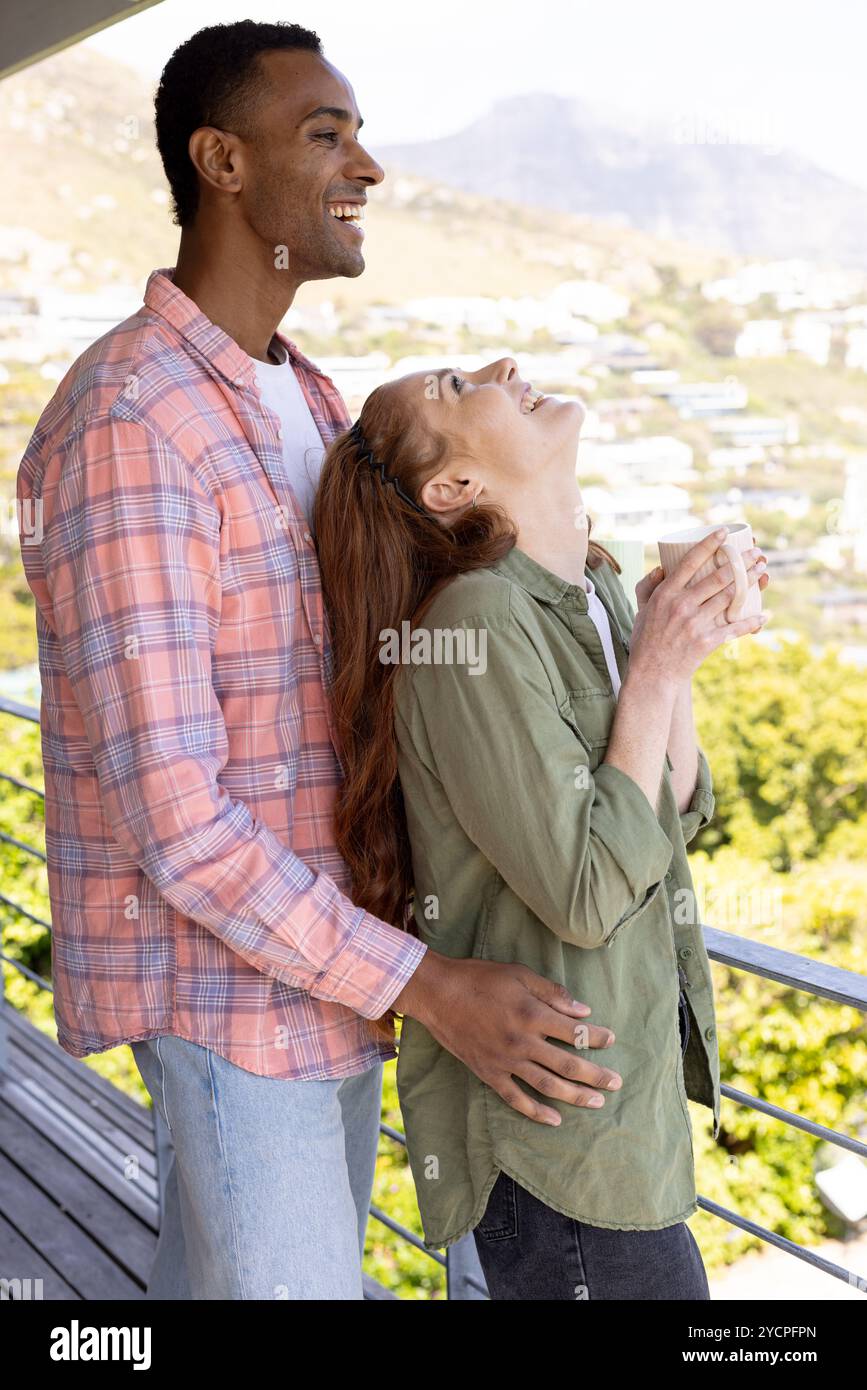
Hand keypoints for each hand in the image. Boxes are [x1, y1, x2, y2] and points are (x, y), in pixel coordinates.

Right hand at [393, 951, 619, 1125]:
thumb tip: (584, 1010)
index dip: (597, 1037)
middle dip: (595, 1075)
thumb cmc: (479, 978)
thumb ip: (552, 993)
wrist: (437, 994)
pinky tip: (554, 1119)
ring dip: (575, 1096)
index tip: (612, 1039)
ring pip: (548, 1085)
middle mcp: (523, 1042)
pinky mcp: (489, 1073)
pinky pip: (515, 1098)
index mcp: (532, 1014)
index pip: (575, 1031)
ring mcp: (506, 1061)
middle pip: (568, 1064)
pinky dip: (536, 1111)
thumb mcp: (519, 975)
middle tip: (616, 1083)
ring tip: (596, 1103)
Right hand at [629, 529, 766, 686]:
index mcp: (665, 594)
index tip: (724, 532)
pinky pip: (734, 628)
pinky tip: (764, 615)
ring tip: (761, 570)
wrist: (652, 674)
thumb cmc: (646, 640)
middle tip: (756, 552)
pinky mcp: (706, 642)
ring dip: (749, 582)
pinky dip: (751, 622)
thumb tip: (662, 567)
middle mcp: (682, 606)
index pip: (689, 562)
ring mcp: (695, 624)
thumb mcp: (641, 610)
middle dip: (740, 561)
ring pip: (729, 597)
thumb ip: (647, 586)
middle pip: (717, 577)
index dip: (708, 545)